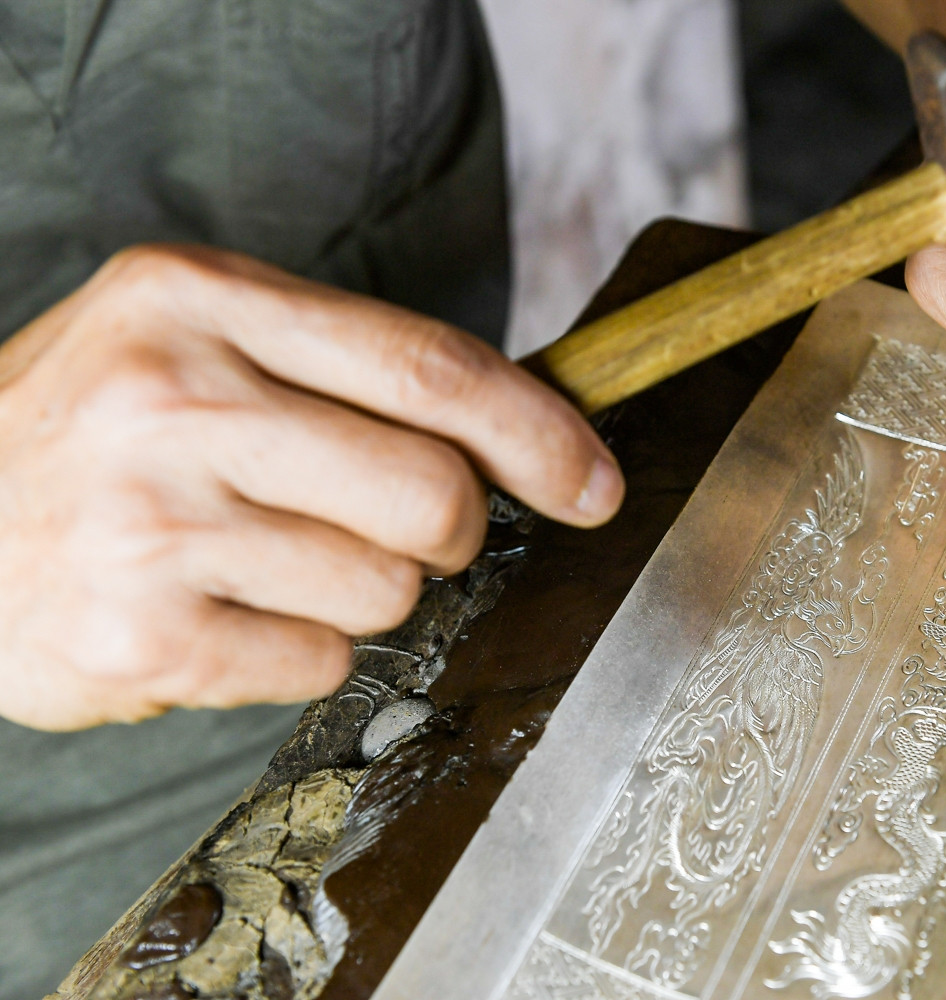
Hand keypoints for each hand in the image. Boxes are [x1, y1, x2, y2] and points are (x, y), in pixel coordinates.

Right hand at [0, 245, 623, 729]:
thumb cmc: (90, 428)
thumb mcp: (191, 338)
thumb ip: (339, 367)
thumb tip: (521, 438)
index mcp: (202, 300)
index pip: (432, 370)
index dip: (540, 435)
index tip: (594, 484)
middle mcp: (175, 401)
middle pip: (434, 495)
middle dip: (443, 528)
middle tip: (384, 523)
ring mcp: (150, 524)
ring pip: (388, 591)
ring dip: (362, 590)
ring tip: (262, 560)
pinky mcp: (139, 639)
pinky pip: (320, 664)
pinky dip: (297, 649)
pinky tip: (218, 613)